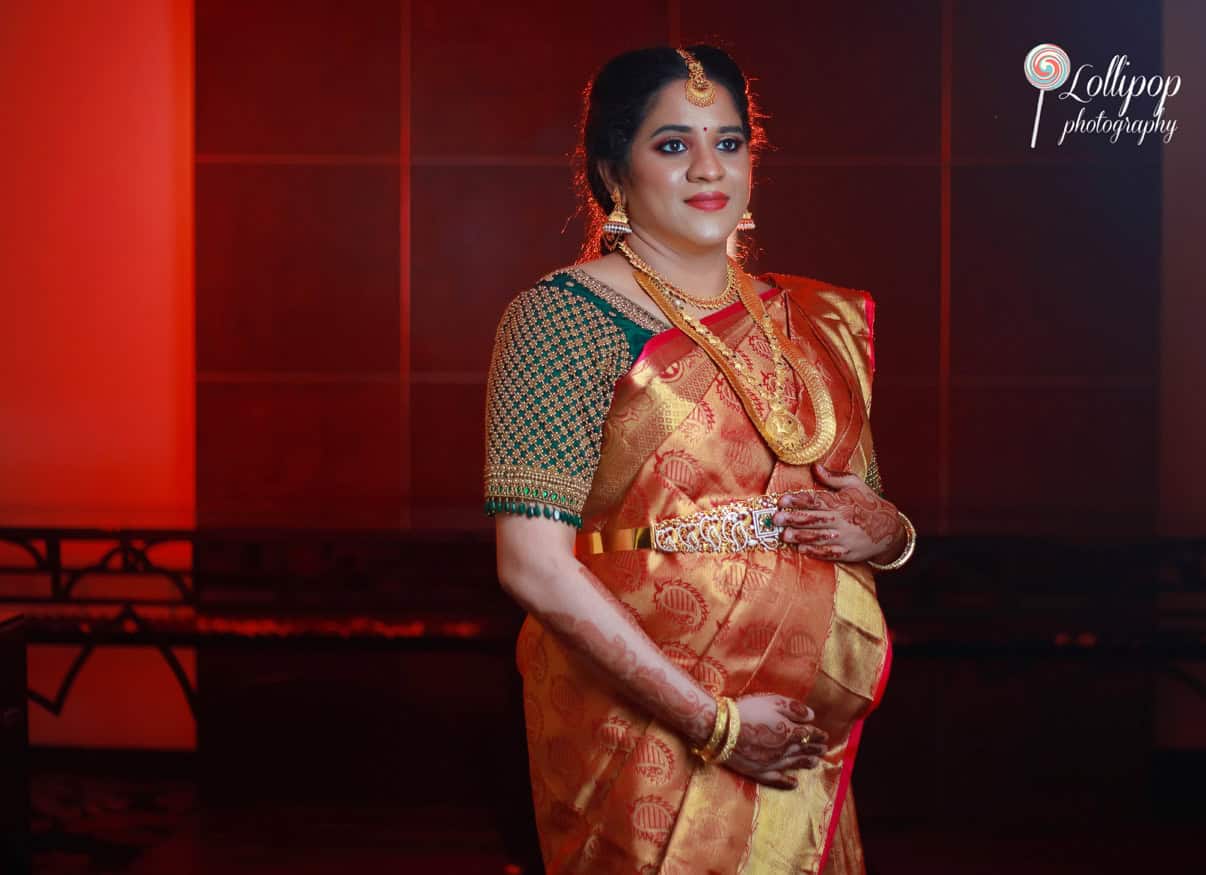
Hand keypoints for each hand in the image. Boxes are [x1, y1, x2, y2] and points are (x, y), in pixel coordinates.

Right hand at [722, 693, 828, 789]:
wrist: (721, 730)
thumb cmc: (747, 711)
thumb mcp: (772, 701)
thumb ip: (794, 709)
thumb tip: (812, 716)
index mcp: (790, 732)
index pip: (809, 734)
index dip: (818, 735)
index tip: (825, 736)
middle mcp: (785, 750)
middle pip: (804, 750)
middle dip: (815, 749)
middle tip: (824, 751)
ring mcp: (773, 763)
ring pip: (794, 765)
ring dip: (806, 764)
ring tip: (815, 763)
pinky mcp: (759, 772)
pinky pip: (777, 780)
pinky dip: (787, 782)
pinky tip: (794, 784)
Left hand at [772, 462, 903, 563]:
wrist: (890, 529)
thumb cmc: (869, 504)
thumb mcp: (855, 485)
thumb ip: (834, 478)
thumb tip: (815, 467)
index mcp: (840, 503)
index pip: (815, 501)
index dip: (797, 501)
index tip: (782, 501)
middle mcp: (841, 521)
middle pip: (812, 519)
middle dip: (793, 519)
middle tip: (776, 519)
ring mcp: (844, 538)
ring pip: (817, 537)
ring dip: (799, 536)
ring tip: (784, 535)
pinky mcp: (846, 552)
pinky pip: (828, 553)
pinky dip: (814, 551)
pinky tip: (801, 549)